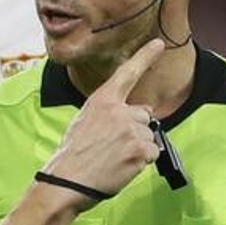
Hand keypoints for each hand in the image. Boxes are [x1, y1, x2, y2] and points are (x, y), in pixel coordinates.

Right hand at [39, 39, 166, 209]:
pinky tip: (121, 167)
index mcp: (101, 101)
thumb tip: (135, 119)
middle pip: (144, 116)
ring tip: (114, 159)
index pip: (127, 74)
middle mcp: (118, 111)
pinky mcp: (140, 150)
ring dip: (137, 148)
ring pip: (149, 136)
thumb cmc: (72, 156)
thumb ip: (109, 114)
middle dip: (135, 130)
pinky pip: (151, 154)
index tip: (159, 44)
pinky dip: (140, 163)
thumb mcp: (84, 122)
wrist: (66, 181)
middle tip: (113, 147)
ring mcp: (131, 130)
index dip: (145, 57)